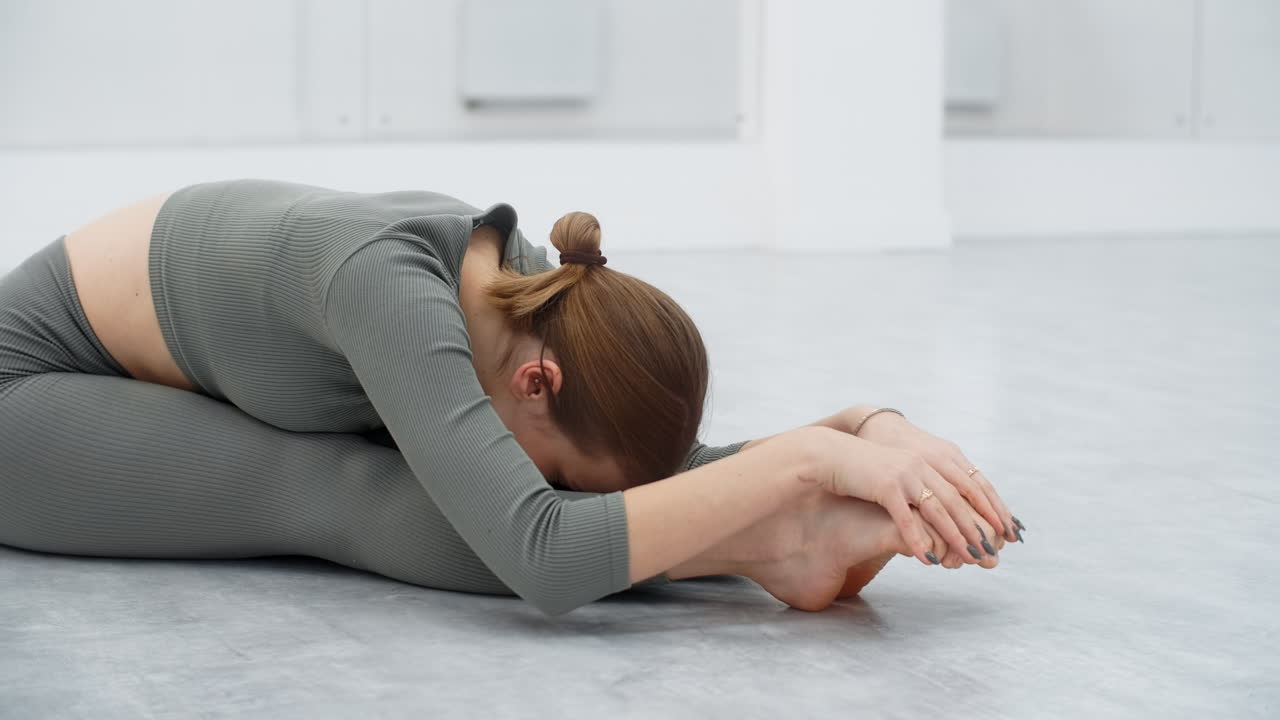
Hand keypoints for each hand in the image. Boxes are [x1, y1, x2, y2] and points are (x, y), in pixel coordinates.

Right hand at [832, 408, 1020, 542]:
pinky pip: (905, 517)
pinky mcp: (886, 485)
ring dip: (956, 536)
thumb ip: (935, 480)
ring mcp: (907, 473)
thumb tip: (959, 502)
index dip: (995, 507)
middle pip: (961, 499)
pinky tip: (925, 559)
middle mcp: (927, 463)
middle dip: (980, 527)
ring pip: (938, 509)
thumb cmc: (874, 467)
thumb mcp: (911, 470)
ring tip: (969, 558)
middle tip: (993, 551)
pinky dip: (917, 538)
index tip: (1011, 530)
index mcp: (937, 456)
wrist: (837, 454)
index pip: (975, 483)